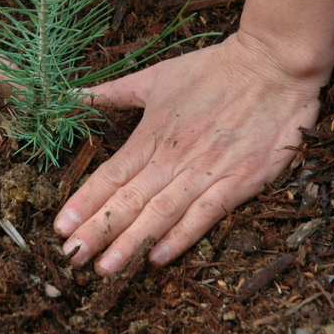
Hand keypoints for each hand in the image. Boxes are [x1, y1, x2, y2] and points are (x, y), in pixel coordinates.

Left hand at [54, 31, 325, 273]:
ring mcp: (207, 171)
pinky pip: (205, 215)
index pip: (111, 175)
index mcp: (152, 133)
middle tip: (71, 258)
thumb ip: (114, 92)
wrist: (273, 65)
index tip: (60, 227)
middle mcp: (174, 157)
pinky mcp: (240, 181)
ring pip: (161, 213)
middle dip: (98, 231)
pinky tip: (158, 258)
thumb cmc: (213, 69)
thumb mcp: (157, 76)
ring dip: (131, 243)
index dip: (84, 203)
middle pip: (129, 200)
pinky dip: (181, 237)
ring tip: (105, 268)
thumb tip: (74, 95)